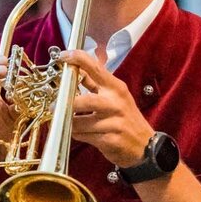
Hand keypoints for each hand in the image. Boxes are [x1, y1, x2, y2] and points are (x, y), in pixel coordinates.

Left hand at [61, 49, 155, 167]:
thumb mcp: (116, 97)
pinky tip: (81, 133)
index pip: (96, 68)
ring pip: (79, 122)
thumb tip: (78, 70)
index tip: (63, 56)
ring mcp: (114, 122)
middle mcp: (116, 103)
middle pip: (84, 100)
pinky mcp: (110, 139)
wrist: (145, 145)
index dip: (78, 59)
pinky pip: (84, 136)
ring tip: (70, 123)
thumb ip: (96, 84)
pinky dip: (78, 135)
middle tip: (55, 106)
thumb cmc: (126, 119)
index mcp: (116, 88)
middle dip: (67, 105)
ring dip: (70, 123)